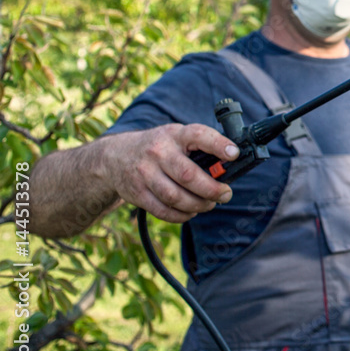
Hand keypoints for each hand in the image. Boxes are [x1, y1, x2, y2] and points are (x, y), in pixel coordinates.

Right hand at [103, 124, 238, 222]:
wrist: (115, 156)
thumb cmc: (159, 147)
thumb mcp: (176, 137)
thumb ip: (199, 147)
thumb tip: (228, 166)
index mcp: (174, 135)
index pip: (198, 135)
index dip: (218, 144)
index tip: (234, 154)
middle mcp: (158, 153)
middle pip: (188, 176)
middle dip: (212, 189)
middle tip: (225, 194)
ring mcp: (145, 174)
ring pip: (176, 197)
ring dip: (198, 205)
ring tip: (209, 204)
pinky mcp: (137, 193)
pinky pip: (164, 211)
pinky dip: (182, 215)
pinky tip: (191, 211)